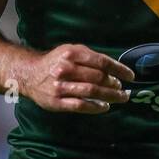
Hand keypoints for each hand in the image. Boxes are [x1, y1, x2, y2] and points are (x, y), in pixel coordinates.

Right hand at [20, 44, 134, 113]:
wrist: (29, 75)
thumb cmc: (55, 63)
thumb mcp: (70, 52)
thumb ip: (90, 57)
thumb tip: (114, 69)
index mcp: (71, 53)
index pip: (101, 61)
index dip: (119, 69)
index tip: (130, 76)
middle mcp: (65, 68)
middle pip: (98, 77)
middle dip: (115, 84)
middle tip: (123, 89)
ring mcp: (60, 86)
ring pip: (91, 91)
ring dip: (110, 96)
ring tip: (120, 98)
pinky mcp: (57, 102)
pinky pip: (81, 105)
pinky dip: (96, 107)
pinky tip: (104, 107)